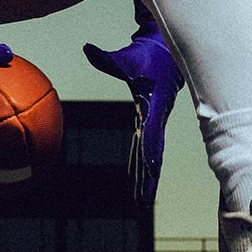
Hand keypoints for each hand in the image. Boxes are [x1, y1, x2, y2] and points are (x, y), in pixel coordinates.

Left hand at [84, 14, 183, 205]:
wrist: (163, 52)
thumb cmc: (145, 55)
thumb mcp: (124, 58)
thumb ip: (105, 58)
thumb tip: (87, 49)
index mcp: (154, 106)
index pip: (151, 134)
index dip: (151, 152)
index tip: (152, 170)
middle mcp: (156, 118)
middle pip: (153, 154)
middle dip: (149, 179)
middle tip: (144, 202)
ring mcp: (154, 122)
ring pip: (150, 155)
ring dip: (146, 178)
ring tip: (141, 201)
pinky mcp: (150, 121)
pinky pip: (146, 148)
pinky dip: (143, 165)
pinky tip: (139, 179)